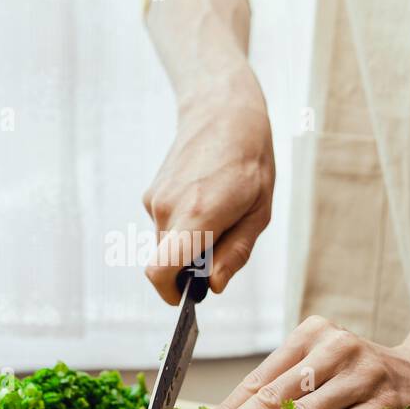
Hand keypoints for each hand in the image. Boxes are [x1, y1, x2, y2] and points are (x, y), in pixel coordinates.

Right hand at [142, 68, 273, 303]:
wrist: (221, 111)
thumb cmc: (249, 161)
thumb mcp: (258, 212)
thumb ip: (235, 253)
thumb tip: (214, 286)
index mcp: (197, 216)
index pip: (160, 271)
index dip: (170, 293)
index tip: (186, 297)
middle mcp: (167, 209)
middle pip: (167, 262)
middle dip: (190, 265)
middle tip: (224, 239)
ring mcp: (155, 199)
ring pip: (167, 243)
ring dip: (189, 242)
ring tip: (219, 212)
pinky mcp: (151, 193)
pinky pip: (165, 224)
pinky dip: (183, 224)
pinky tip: (205, 197)